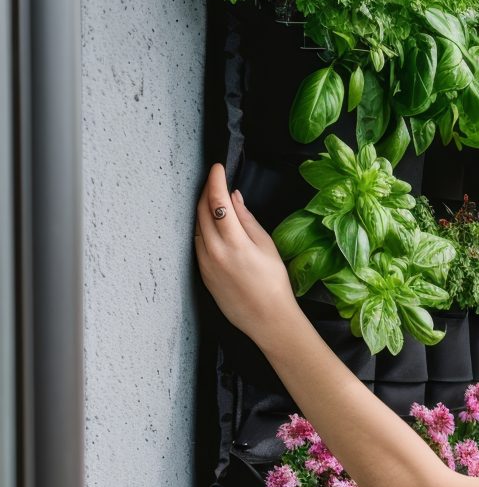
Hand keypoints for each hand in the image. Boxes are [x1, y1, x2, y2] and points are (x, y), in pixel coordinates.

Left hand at [193, 163, 298, 340]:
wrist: (267, 318)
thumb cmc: (274, 284)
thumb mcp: (267, 247)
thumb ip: (247, 220)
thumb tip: (234, 198)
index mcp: (234, 243)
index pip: (217, 201)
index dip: (215, 181)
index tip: (218, 168)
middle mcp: (214, 251)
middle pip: (201, 210)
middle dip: (206, 191)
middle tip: (215, 180)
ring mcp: (204, 262)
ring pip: (197, 226)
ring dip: (202, 209)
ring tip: (214, 200)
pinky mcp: (202, 272)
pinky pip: (197, 242)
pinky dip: (202, 228)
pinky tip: (212, 225)